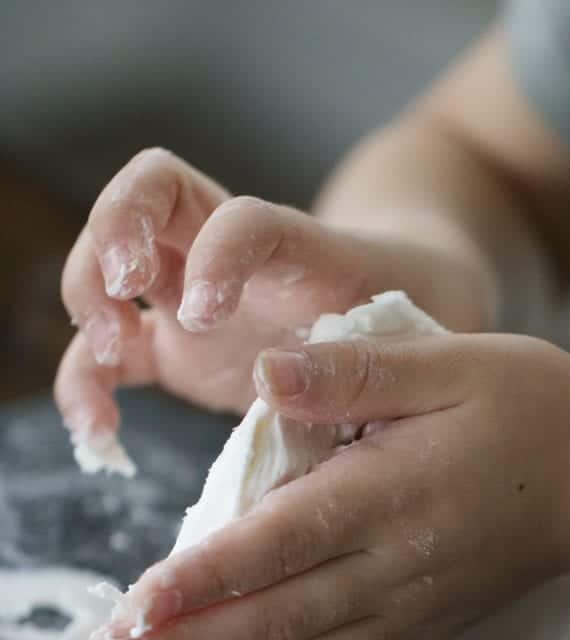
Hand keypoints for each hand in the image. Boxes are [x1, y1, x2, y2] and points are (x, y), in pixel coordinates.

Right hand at [56, 147, 490, 438]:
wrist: (403, 311)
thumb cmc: (411, 312)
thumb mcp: (410, 327)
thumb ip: (384, 353)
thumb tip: (340, 389)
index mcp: (288, 242)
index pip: (233, 214)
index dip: (211, 252)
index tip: (211, 311)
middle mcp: (227, 256)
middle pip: (138, 200)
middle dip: (110, 240)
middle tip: (120, 304)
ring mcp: (190, 300)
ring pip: (105, 268)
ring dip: (85, 312)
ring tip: (103, 380)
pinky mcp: (174, 351)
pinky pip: (109, 356)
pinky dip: (86, 386)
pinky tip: (100, 435)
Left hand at [84, 329, 569, 639]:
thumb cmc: (529, 409)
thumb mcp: (450, 365)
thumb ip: (354, 373)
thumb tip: (266, 374)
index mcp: (387, 495)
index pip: (277, 545)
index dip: (200, 581)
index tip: (132, 612)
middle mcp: (392, 569)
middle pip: (274, 620)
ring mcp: (409, 612)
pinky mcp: (424, 633)